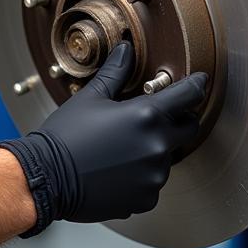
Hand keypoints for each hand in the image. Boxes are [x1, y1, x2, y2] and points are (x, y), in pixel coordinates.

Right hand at [0, 43, 207, 234]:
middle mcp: (157, 146)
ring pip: (168, 157)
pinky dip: (142, 177)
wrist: (46, 178)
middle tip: (157, 117)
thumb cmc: (66, 136)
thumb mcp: (91, 97)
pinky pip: (153, 183)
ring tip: (123, 149)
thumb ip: (116, 73)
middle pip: (188, 128)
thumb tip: (126, 48)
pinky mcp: (146, 199)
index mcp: (147, 115)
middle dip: (179, 120)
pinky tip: (117, 171)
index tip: (200, 81)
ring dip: (155, 150)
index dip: (197, 85)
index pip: (189, 96)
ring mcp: (154, 176)